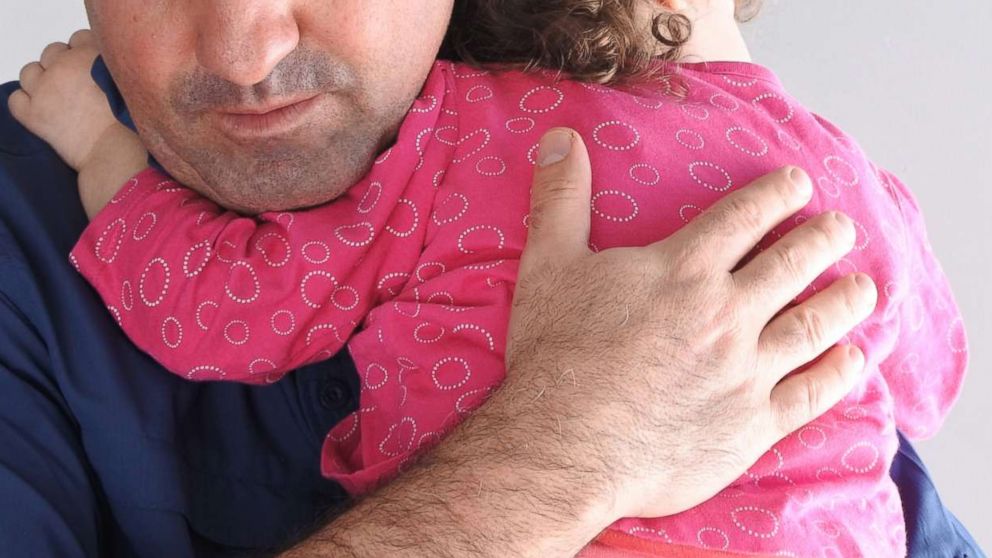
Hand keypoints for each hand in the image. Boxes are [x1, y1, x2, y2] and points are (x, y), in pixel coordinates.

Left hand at [8, 30, 119, 170]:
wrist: (116, 153)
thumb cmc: (132, 125)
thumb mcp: (131, 84)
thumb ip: (114, 68)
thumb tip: (103, 66)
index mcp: (90, 54)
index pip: (79, 38)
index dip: (85, 54)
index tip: (92, 70)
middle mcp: (63, 65)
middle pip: (53, 52)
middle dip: (62, 66)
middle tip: (78, 88)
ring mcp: (44, 89)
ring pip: (30, 72)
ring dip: (41, 81)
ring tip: (57, 99)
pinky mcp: (32, 113)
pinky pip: (16, 99)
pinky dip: (26, 103)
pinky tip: (41, 111)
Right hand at [505, 128, 877, 519]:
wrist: (565, 446)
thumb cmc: (555, 355)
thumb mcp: (548, 265)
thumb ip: (560, 198)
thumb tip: (558, 137)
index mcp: (682, 270)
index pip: (743, 218)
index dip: (776, 194)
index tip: (798, 184)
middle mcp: (725, 314)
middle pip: (792, 263)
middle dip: (823, 239)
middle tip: (841, 227)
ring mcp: (745, 371)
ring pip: (813, 324)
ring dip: (845, 300)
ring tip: (863, 287)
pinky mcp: (752, 425)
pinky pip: (811, 393)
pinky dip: (838, 373)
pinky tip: (852, 359)